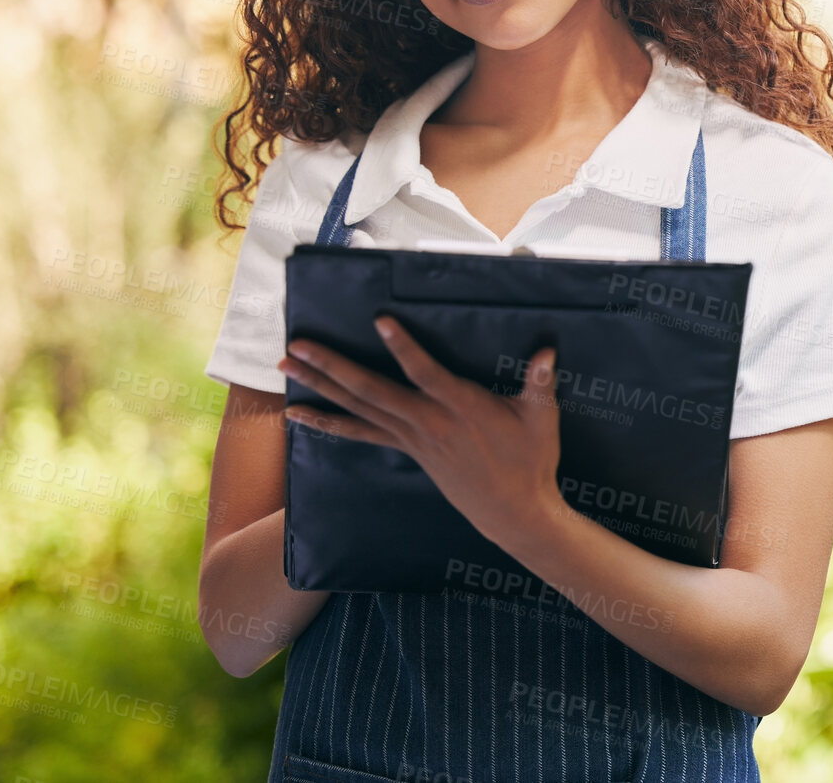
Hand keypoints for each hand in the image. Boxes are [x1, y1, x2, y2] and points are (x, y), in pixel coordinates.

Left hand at [279, 316, 565, 550]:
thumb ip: (540, 383)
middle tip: (297, 344)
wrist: (514, 512)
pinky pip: (358, 432)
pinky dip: (326, 422)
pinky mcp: (406, 449)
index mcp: (460, 407)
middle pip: (371, 390)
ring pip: (357, 408)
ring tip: (286, 366)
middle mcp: (428, 422)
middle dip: (332, 366)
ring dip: (319, 386)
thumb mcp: (541, 419)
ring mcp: (412, 438)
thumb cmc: (530, 459)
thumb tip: (547, 352)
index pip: (426, 373)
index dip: (404, 347)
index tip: (380, 320)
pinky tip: (297, 414)